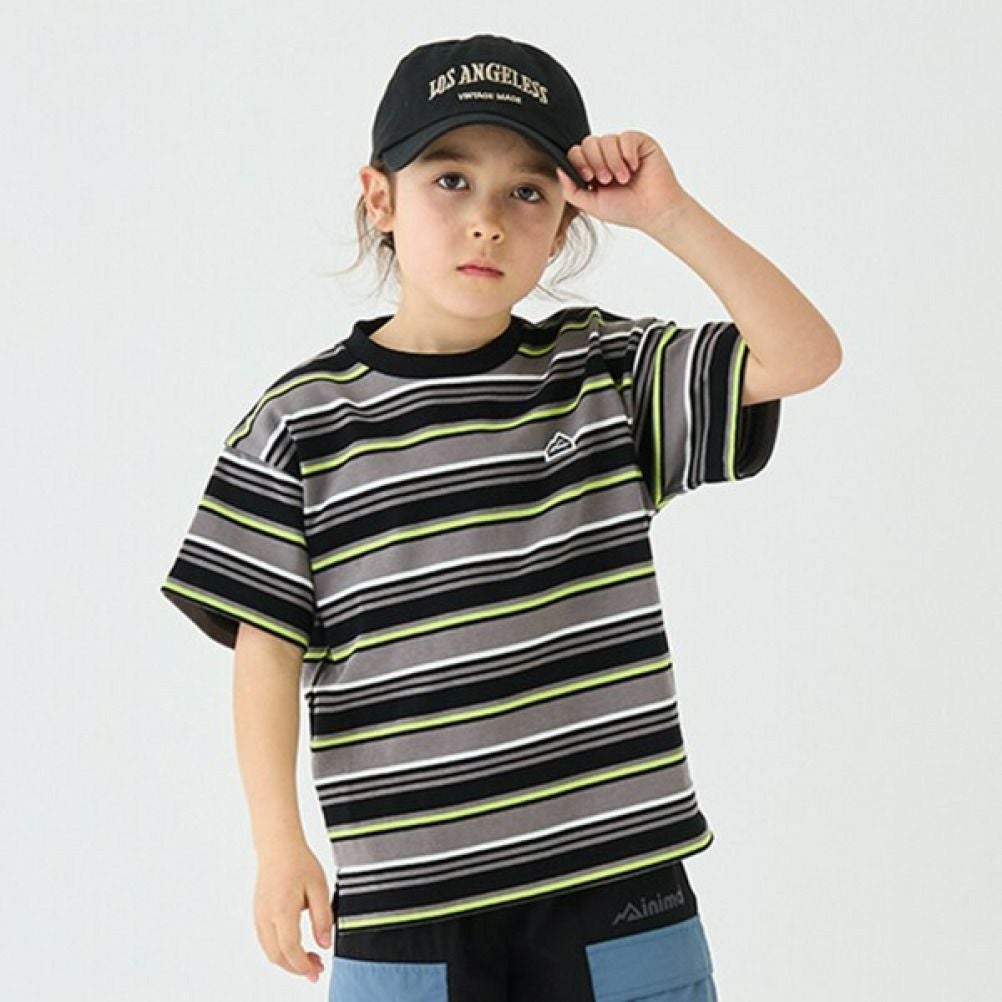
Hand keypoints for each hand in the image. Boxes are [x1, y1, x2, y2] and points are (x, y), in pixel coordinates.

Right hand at [253, 844, 333, 983]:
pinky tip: (295, 947)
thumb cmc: (299, 863)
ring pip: (269, 951)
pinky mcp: (258, 913)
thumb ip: (323, 918)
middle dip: (296, 968)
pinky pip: (266, 941)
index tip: (317, 970)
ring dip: (287, 961)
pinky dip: (279, 951)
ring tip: (309, 959)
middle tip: (316, 969)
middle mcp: (266, 916)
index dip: (303, 965)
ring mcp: (259, 916)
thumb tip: (325, 944)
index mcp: (282, 910)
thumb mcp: (320, 887)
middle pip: (277, 956)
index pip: (290, 949)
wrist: (278, 847)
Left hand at [557, 130, 689, 231]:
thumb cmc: (626, 210)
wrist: (654, 211)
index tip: (589, 178)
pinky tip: (635, 167)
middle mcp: (606, 157)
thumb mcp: (591, 205)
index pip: (576, 153)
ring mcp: (623, 148)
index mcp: (593, 170)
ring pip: (606, 139)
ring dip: (613, 161)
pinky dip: (628, 153)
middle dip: (595, 162)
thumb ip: (571, 191)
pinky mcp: (639, 142)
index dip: (579, 162)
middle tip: (607, 180)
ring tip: (624, 178)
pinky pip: (625, 136)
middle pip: (588, 143)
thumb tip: (559, 170)